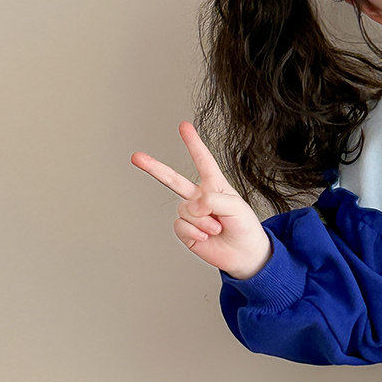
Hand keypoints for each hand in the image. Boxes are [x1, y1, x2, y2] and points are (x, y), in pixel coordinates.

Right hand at [130, 121, 271, 278]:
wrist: (244, 255)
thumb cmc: (244, 227)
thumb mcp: (236, 207)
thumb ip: (213, 199)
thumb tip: (192, 205)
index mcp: (214, 185)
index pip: (202, 160)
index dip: (193, 143)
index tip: (183, 126)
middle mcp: (199, 197)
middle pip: (173, 179)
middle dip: (154, 167)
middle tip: (136, 157)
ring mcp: (191, 214)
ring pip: (186, 210)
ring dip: (203, 221)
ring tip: (217, 228)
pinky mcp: (185, 231)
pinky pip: (180, 226)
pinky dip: (194, 232)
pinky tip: (206, 236)